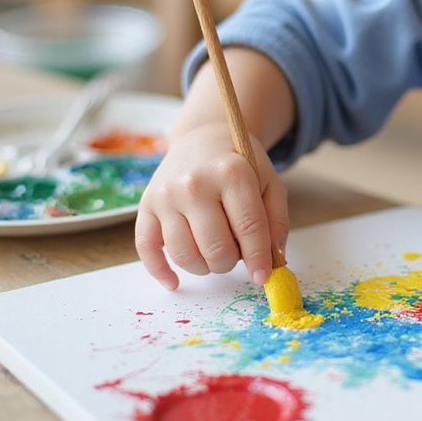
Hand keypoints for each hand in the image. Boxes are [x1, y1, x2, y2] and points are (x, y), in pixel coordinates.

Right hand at [135, 122, 288, 290]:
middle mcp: (194, 183)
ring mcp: (166, 195)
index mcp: (231, 173)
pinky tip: (175, 282)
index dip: (259, 258)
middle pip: (215, 247)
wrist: (202, 138)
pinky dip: (161, 271)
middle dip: (230, 261)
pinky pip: (147, 248)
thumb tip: (275, 262)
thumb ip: (276, 221)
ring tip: (214, 253)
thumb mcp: (269, 182)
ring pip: (184, 255)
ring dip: (204, 267)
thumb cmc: (239, 165)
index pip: (248, 227)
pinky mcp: (145, 205)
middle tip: (235, 253)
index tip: (263, 277)